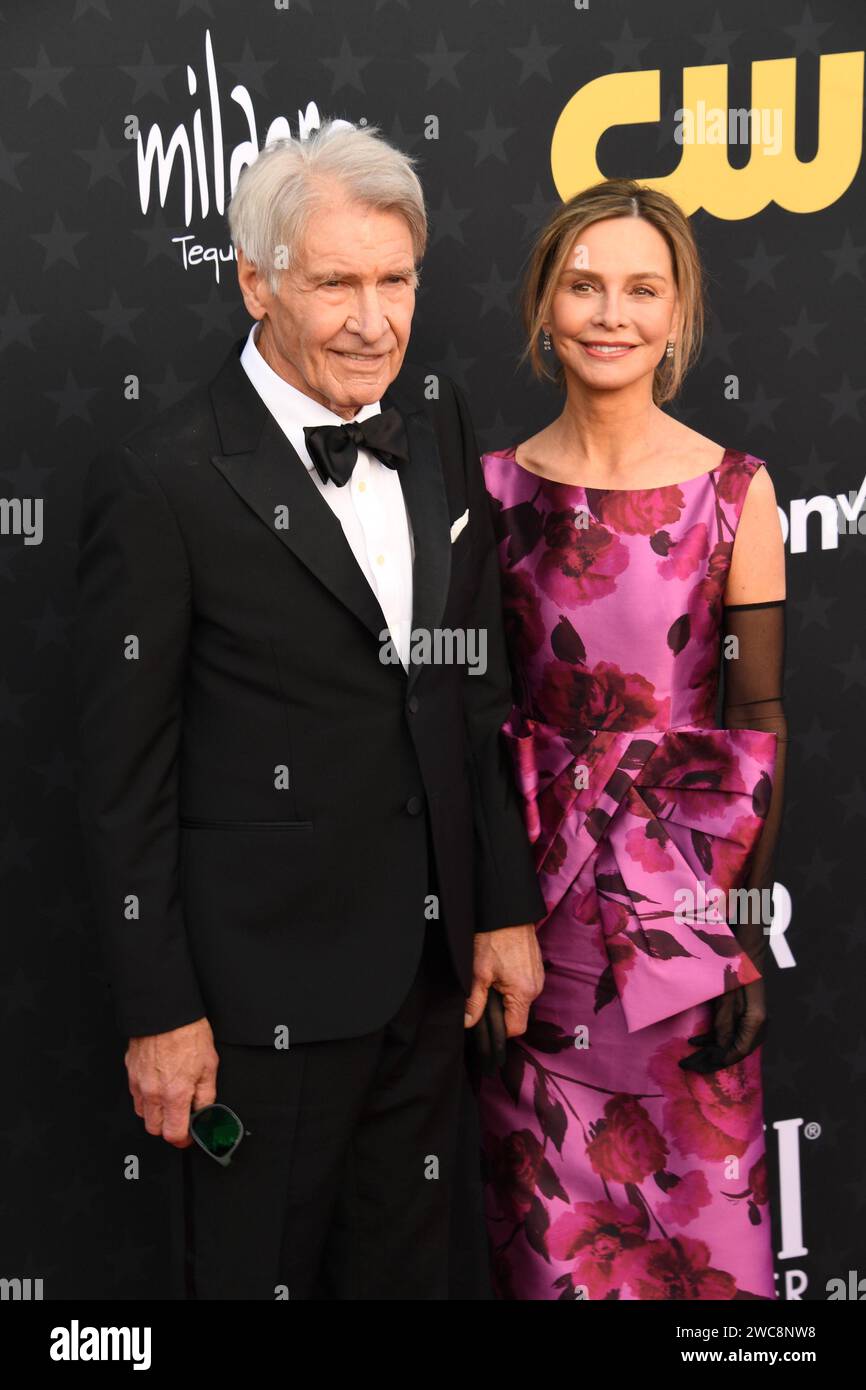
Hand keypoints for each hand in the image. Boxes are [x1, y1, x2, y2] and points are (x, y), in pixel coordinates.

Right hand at [125, 1017, 218, 1147]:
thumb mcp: (209, 1066)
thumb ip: (206, 1095)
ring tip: (169, 1100)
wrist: (165, 1012)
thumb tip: (205, 1112)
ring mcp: (139, 1083)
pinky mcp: (131, 1072)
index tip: (189, 1135)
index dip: (183, 1139)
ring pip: (143, 1114)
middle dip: (168, 1128)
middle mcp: (153, 1093)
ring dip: (156, 1113)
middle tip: (181, 1117)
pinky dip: (146, 1098)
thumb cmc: (187, 1034)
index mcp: (175, 1094)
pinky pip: (136, 1095)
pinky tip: (158, 1085)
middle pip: (154, 1129)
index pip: (173, 1134)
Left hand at [464, 924, 543, 1040]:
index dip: (498, 1029)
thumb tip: (469, 1023)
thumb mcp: (479, 973)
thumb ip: (475, 1002)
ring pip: (520, 1000)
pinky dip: (511, 984)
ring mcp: (538, 977)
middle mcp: (536, 987)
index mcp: (524, 992)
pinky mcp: (536, 968)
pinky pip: (524, 986)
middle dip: (500, 1009)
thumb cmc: (494, 938)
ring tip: (491, 978)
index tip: (485, 1019)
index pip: (516, 1029)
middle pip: (518, 1014)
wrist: (507, 912)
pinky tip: (500, 970)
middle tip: (484, 993)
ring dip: (505, 995)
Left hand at [679, 978, 767, 1073]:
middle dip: (710, 1061)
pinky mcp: (743, 1017)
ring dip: (709, 1051)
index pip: (737, 1052)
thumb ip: (723, 1023)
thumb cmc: (734, 971)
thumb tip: (719, 1049)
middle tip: (688, 1066)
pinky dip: (712, 1039)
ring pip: (730, 1045)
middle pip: (734, 1052)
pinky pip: (729, 1034)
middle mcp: (757, 1026)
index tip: (698, 1065)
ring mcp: (751, 1022)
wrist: (744, 952)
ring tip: (688, 1058)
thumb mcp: (725, 997)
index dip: (717, 1061)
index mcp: (756, 1022)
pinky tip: (695, 1041)